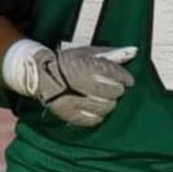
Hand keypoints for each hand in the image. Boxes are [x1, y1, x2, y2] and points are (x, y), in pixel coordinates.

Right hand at [7, 43, 135, 126]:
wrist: (40, 74)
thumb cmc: (67, 62)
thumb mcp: (87, 52)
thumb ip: (110, 54)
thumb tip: (133, 51)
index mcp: (84, 64)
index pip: (113, 73)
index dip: (124, 78)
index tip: (128, 81)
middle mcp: (79, 82)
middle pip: (111, 92)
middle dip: (117, 90)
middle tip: (116, 89)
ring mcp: (73, 100)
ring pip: (104, 107)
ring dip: (109, 103)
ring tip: (106, 98)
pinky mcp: (69, 114)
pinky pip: (92, 120)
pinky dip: (98, 115)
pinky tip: (96, 109)